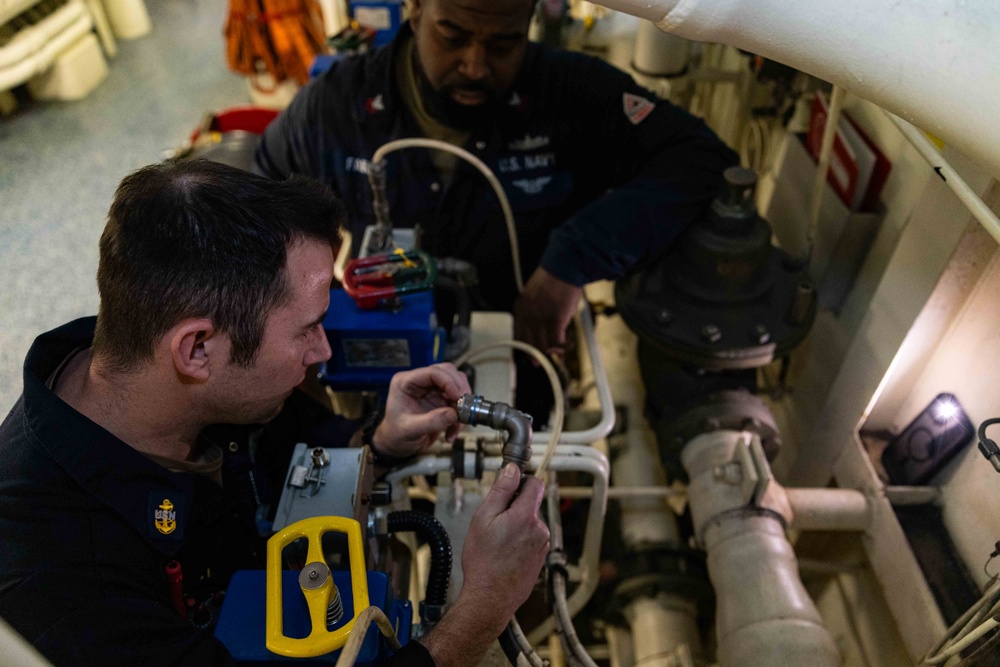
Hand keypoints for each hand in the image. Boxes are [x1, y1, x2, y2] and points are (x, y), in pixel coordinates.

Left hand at [372, 363, 470, 458]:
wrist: (398, 445)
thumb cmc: (395, 435)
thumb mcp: (409, 430)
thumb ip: (431, 422)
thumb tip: (453, 414)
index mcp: (406, 382)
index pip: (432, 372)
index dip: (448, 382)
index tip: (458, 397)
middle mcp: (420, 382)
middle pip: (448, 373)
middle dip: (459, 390)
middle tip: (463, 407)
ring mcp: (432, 390)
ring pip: (457, 385)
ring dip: (462, 403)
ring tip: (458, 421)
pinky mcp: (442, 400)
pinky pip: (459, 401)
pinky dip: (461, 416)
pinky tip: (453, 430)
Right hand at [459, 464, 548, 623]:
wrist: (490, 597)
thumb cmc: (483, 561)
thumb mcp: (483, 519)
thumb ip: (501, 491)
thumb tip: (512, 470)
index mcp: (526, 515)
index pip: (535, 483)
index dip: (521, 481)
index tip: (508, 487)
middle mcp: (540, 528)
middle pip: (531, 503)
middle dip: (514, 506)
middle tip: (494, 521)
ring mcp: (542, 544)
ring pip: (530, 522)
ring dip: (517, 525)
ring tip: (498, 542)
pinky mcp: (541, 557)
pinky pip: (532, 538)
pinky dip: (520, 540)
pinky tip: (505, 553)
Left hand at [514, 267, 582, 356]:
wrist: (564, 267)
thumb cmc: (553, 279)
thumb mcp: (534, 295)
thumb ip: (533, 312)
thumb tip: (539, 329)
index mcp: (521, 308)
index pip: (518, 334)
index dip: (523, 347)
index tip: (527, 354)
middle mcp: (528, 314)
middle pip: (529, 343)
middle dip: (535, 355)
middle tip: (539, 362)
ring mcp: (541, 317)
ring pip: (542, 344)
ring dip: (550, 351)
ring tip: (556, 352)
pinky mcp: (555, 319)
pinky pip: (556, 340)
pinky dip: (560, 345)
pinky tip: (563, 345)